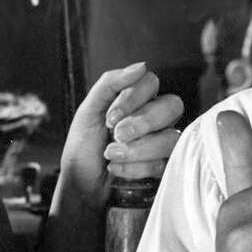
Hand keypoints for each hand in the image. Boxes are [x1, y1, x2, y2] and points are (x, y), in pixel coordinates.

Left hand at [59, 62, 183, 207]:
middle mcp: (154, 118)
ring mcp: (163, 142)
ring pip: (170, 137)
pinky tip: (118, 169)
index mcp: (137, 100)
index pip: (151, 83)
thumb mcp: (88, 111)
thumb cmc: (83, 148)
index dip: (133, 97)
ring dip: (137, 148)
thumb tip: (141, 66)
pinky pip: (166, 162)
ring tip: (111, 155)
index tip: (110, 117)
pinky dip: (137, 167)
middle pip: (171, 106)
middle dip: (141, 122)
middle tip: (116, 134)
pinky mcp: (165, 167)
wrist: (79, 185)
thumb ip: (110, 83)